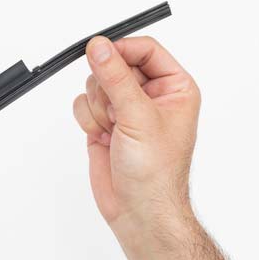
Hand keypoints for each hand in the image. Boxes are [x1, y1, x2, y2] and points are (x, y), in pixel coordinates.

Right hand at [74, 38, 258, 259]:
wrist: (140, 212)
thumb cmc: (156, 175)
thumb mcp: (138, 117)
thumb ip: (116, 77)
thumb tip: (100, 47)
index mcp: (175, 88)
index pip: (145, 50)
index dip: (121, 50)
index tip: (101, 55)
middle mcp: (151, 96)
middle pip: (115, 63)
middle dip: (108, 87)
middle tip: (118, 112)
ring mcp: (126, 110)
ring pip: (95, 83)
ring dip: (97, 106)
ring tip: (113, 130)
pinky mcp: (104, 124)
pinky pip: (83, 103)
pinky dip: (87, 120)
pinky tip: (102, 138)